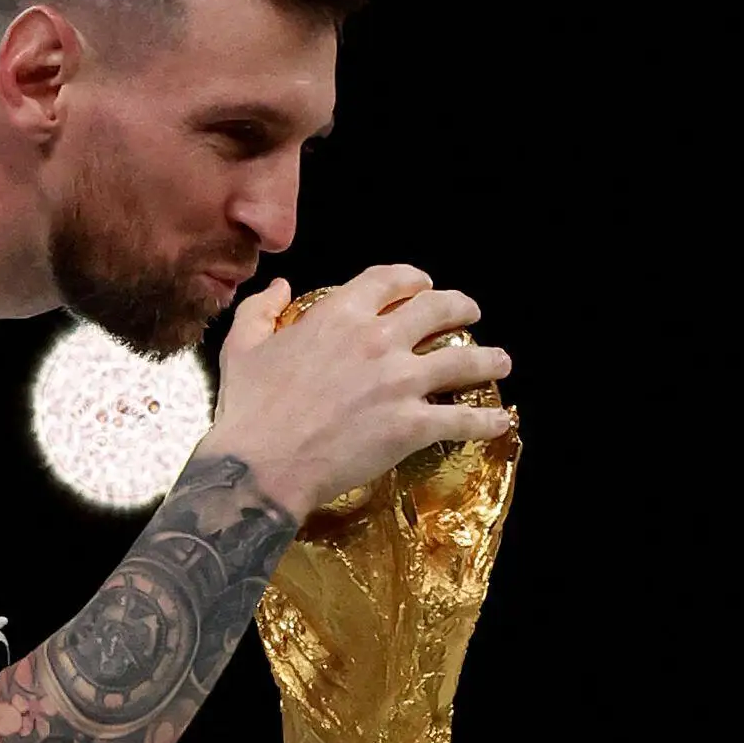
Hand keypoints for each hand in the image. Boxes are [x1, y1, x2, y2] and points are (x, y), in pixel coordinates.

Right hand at [201, 263, 513, 514]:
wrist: (262, 464)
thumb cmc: (249, 407)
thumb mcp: (242, 346)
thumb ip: (261, 309)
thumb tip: (281, 286)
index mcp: (339, 314)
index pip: (389, 280)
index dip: (412, 278)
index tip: (423, 284)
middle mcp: (378, 339)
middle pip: (437, 310)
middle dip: (461, 308)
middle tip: (471, 314)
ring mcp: (400, 383)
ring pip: (462, 361)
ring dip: (489, 359)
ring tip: (502, 361)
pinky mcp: (412, 425)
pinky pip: (462, 420)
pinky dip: (487, 421)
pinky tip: (500, 422)